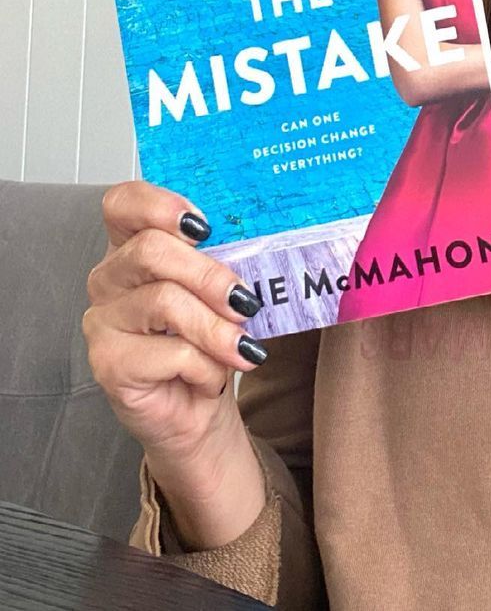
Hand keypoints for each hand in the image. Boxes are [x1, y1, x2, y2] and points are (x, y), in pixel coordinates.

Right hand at [83, 181, 268, 540]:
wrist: (199, 409)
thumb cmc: (210, 340)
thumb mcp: (221, 291)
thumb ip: (226, 258)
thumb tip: (266, 237)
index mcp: (133, 247)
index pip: (123, 203)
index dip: (158, 204)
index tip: (203, 224)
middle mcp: (109, 278)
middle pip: (151, 250)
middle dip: (209, 274)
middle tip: (246, 301)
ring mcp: (103, 321)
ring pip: (165, 301)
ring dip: (216, 327)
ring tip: (242, 347)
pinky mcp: (109, 364)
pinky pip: (170, 353)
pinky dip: (206, 366)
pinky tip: (212, 378)